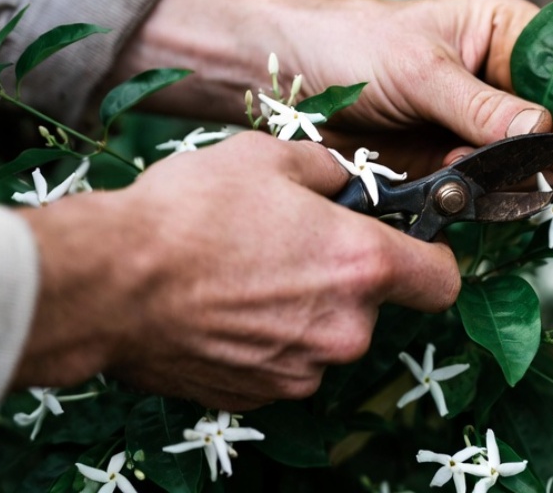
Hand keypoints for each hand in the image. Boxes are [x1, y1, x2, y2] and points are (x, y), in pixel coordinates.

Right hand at [13, 133, 458, 409]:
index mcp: (361, 265)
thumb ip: (328, 170)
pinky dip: (265, 339)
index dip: (431, 258)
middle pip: (372, 305)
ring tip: (244, 273)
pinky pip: (283, 362)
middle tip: (291, 243)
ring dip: (302, 310)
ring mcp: (301, 371)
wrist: (110, 285)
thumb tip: (344, 182)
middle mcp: (344, 329)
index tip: (408, 244)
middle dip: (344, 278)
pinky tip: (222, 307)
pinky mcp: (259, 395)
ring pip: (325, 336)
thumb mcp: (266, 157)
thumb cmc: (189, 213)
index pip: (442, 280)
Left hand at [114, 0, 552, 182]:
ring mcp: (490, 125)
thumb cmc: (354, 49)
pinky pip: (501, 191)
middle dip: (549, 152)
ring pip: (541, 166)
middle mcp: (511, 79)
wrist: (294, 81)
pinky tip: (448, 183)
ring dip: (515, 179)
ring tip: (459, 168)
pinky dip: (488, 197)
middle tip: (507, 166)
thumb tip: (543, 131)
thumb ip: (480, 105)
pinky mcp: (466, 163)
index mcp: (512, 33)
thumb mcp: (419, 69)